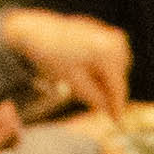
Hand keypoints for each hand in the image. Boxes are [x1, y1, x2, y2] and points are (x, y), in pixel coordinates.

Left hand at [0, 4, 134, 123]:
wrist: (35, 31)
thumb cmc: (51, 55)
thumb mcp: (74, 83)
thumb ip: (96, 99)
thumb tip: (109, 110)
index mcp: (107, 52)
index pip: (118, 86)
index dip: (117, 106)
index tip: (117, 122)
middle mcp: (114, 41)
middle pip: (118, 77)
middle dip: (108, 90)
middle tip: (92, 101)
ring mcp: (110, 35)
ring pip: (116, 68)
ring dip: (104, 78)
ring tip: (82, 79)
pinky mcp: (104, 33)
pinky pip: (110, 57)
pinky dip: (101, 67)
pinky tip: (84, 68)